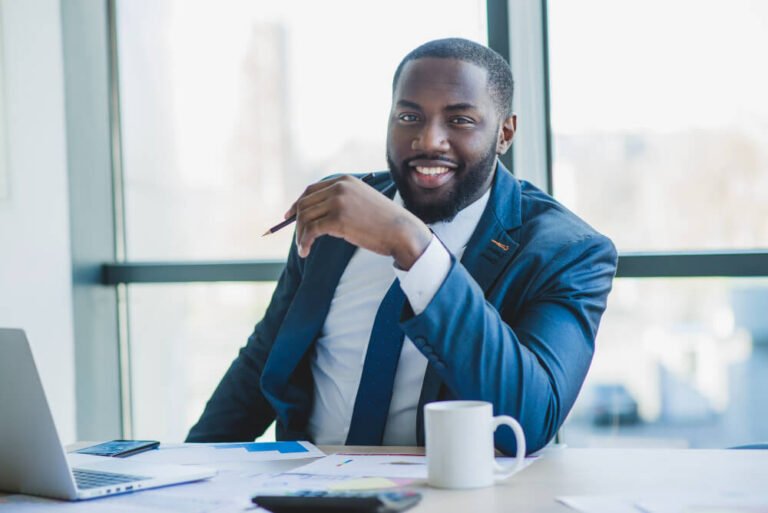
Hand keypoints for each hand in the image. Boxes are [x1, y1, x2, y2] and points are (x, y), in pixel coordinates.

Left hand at [285, 175, 431, 269]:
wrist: (402, 231)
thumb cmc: (384, 222)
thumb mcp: (362, 202)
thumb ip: (342, 201)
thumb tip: (316, 215)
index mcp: (344, 180)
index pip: (311, 190)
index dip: (297, 204)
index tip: (290, 217)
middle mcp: (339, 187)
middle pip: (305, 203)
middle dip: (297, 223)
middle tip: (298, 239)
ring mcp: (338, 201)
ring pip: (305, 217)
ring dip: (300, 235)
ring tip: (303, 248)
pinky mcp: (338, 218)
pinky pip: (311, 230)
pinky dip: (304, 242)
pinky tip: (305, 251)